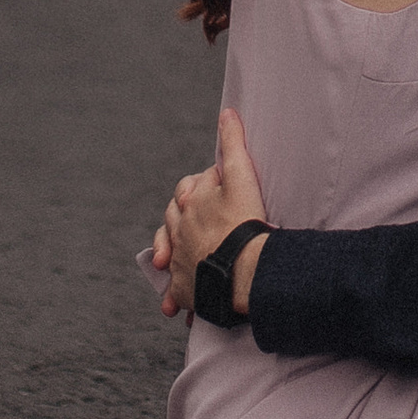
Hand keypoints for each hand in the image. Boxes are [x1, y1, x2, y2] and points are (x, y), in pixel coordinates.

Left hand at [151, 109, 270, 315]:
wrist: (246, 269)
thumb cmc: (246, 222)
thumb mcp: (241, 176)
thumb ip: (233, 144)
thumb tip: (227, 113)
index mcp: (189, 203)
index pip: (187, 190)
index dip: (200, 189)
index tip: (214, 195)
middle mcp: (178, 231)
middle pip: (174, 220)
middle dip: (183, 221)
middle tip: (201, 227)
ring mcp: (179, 261)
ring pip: (171, 254)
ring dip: (174, 257)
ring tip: (178, 263)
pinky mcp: (183, 289)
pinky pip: (175, 293)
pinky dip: (175, 296)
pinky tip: (176, 305)